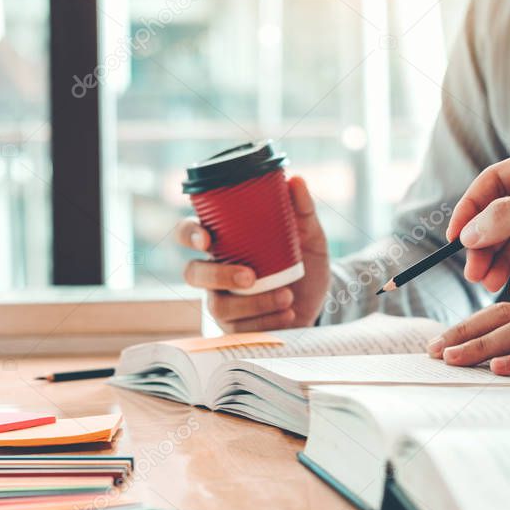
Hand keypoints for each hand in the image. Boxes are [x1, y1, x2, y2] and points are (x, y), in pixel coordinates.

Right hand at [177, 176, 330, 331]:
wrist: (321, 298)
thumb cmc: (304, 260)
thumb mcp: (309, 235)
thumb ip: (302, 210)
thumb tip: (295, 180)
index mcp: (223, 242)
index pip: (188, 233)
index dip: (189, 235)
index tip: (206, 239)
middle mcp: (215, 271)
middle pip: (192, 273)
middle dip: (218, 276)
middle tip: (251, 277)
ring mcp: (223, 300)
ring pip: (218, 306)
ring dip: (253, 303)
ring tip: (287, 297)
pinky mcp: (236, 327)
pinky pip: (239, 329)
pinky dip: (266, 320)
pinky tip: (288, 314)